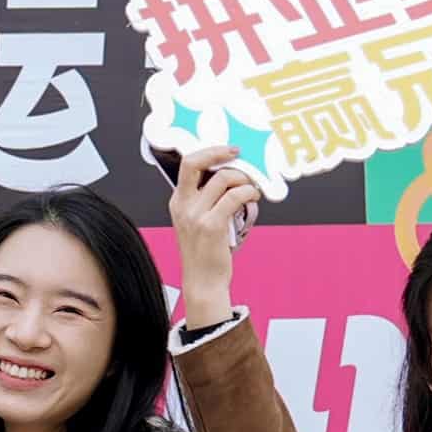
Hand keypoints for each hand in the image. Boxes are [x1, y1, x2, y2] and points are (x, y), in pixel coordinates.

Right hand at [167, 147, 260, 329]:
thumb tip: (232, 176)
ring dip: (243, 178)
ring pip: (222, 178)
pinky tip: (253, 197)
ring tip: (252, 187)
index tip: (228, 150)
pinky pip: (234, 197)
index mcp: (178, 202)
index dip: (209, 152)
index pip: (187, 164)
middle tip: (237, 153)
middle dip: (219, 152)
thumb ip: (207, 200)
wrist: (203, 281)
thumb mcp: (197, 222)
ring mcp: (196, 215)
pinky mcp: (211, 225)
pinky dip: (248, 192)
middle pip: (195, 163)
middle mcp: (183, 205)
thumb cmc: (205, 252)